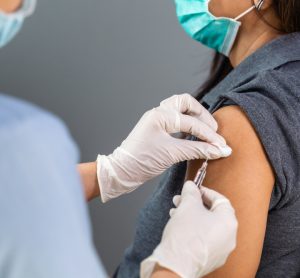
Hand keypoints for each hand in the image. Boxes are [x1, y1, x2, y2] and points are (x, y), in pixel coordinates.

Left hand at [97, 94, 231, 201]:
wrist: (122, 171)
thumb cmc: (141, 161)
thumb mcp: (171, 154)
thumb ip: (197, 150)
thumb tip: (219, 150)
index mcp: (160, 115)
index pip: (192, 122)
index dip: (209, 135)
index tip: (221, 146)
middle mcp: (158, 113)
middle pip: (186, 103)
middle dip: (202, 115)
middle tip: (213, 130)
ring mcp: (156, 120)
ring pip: (180, 108)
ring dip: (195, 117)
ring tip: (206, 130)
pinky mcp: (157, 129)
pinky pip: (176, 119)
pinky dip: (187, 124)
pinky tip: (194, 135)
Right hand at [141, 181, 237, 277]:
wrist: (175, 265)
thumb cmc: (184, 235)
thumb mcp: (187, 205)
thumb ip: (191, 192)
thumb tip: (191, 186)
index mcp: (228, 222)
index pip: (220, 199)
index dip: (205, 191)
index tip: (193, 189)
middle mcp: (229, 237)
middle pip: (212, 213)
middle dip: (194, 204)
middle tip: (181, 200)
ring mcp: (221, 250)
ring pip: (207, 226)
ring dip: (191, 216)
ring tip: (176, 212)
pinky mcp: (211, 259)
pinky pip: (204, 239)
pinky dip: (193, 230)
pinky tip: (179, 226)